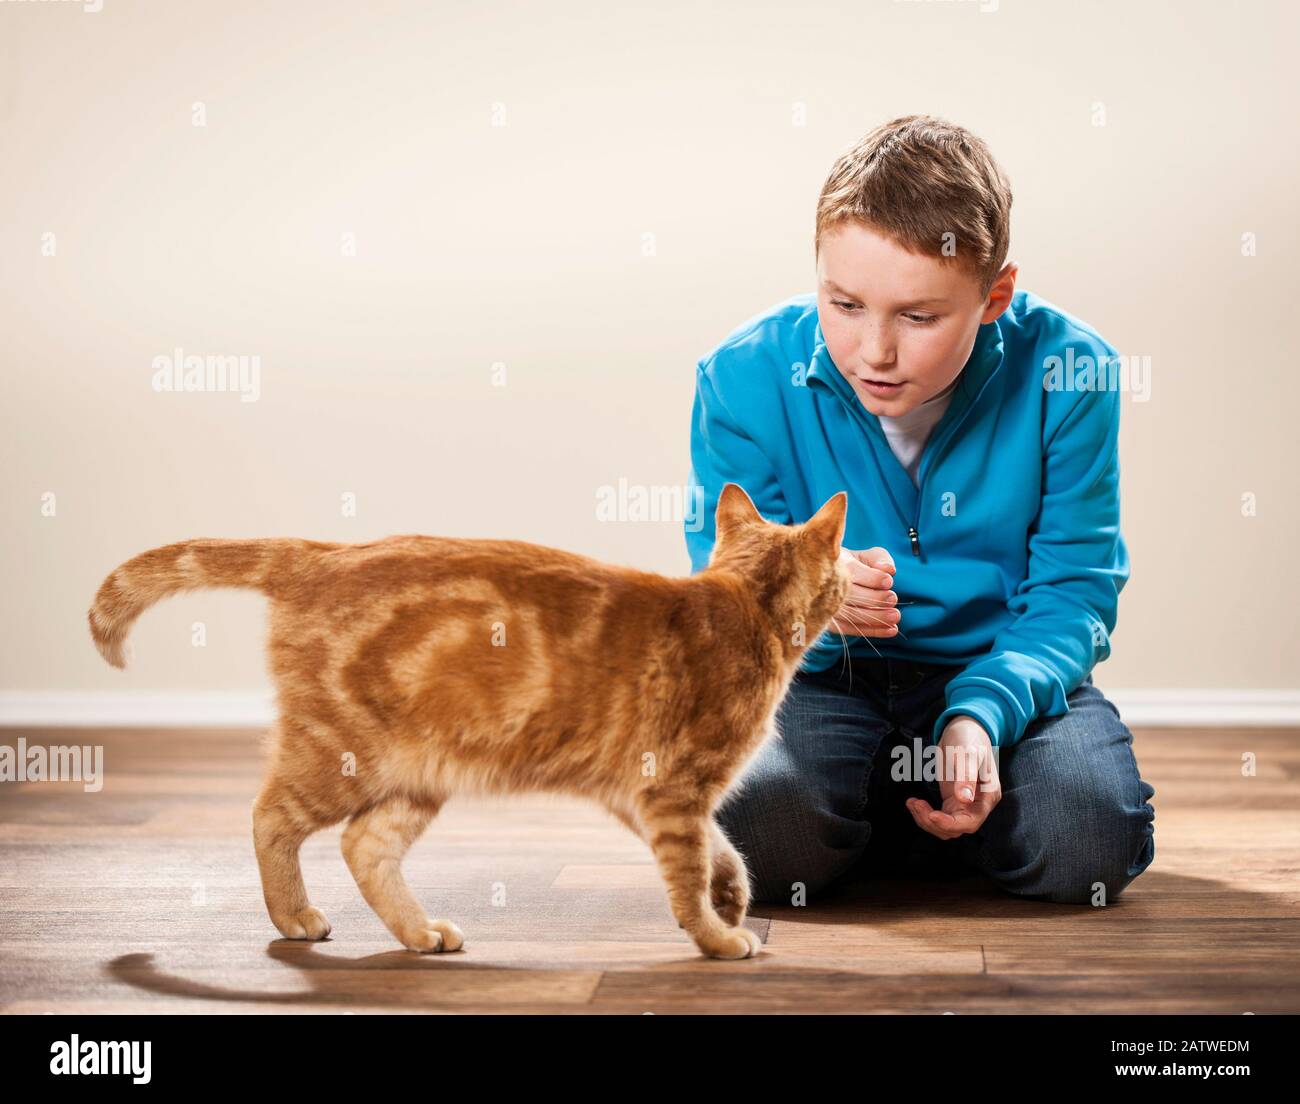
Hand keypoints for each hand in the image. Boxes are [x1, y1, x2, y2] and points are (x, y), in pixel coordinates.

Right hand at [827, 546, 899, 637]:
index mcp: (836, 564)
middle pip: (852, 595)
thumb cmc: (853, 565)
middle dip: (875, 599)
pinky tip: (891, 630)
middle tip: (892, 598)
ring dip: (877, 617)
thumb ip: (880, 558)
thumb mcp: (865, 556)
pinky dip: (873, 631)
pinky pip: (852, 630)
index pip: (853, 572)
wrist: (829, 580)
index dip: (873, 578)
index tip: (888, 581)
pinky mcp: (830, 623)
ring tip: (895, 616)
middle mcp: (828, 585)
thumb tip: (889, 570)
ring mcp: (827, 606)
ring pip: (852, 615)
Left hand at [906, 716, 1001, 838]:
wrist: (964, 729)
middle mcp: (978, 805)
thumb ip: (966, 777)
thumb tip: (965, 800)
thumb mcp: (967, 754)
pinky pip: (939, 817)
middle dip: (933, 822)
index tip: (931, 815)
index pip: (971, 822)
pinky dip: (925, 814)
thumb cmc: (969, 738)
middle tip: (915, 804)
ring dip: (926, 820)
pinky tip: (913, 802)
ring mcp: (964, 804)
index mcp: (987, 796)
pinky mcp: (952, 801)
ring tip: (912, 803)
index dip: (950, 824)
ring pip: (945, 827)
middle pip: (956, 829)